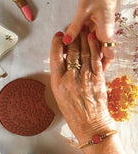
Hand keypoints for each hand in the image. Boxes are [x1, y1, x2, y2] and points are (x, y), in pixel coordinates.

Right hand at [50, 29, 115, 144]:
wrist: (90, 125)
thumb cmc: (74, 113)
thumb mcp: (59, 95)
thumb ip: (60, 78)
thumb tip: (63, 63)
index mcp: (58, 83)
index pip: (55, 57)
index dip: (56, 43)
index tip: (58, 35)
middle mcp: (70, 78)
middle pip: (70, 51)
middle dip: (71, 37)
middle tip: (72, 28)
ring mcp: (85, 77)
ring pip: (83, 52)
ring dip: (83, 38)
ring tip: (82, 30)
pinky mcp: (98, 78)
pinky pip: (95, 58)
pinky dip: (94, 47)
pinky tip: (92, 39)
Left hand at [63, 0, 118, 69]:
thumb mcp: (82, 11)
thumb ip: (74, 27)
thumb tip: (66, 41)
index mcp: (105, 31)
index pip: (109, 54)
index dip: (103, 66)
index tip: (95, 75)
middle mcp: (105, 32)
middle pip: (100, 51)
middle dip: (90, 61)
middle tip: (78, 70)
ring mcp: (101, 28)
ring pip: (93, 44)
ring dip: (84, 50)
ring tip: (71, 59)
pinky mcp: (96, 23)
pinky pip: (90, 36)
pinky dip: (82, 40)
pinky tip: (70, 43)